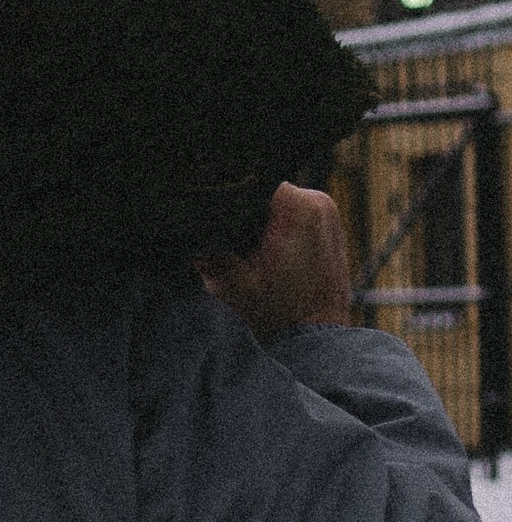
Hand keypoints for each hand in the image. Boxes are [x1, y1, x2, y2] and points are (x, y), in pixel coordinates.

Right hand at [198, 183, 352, 340]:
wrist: (316, 337)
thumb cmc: (278, 312)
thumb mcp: (229, 283)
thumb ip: (208, 253)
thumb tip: (191, 231)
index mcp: (298, 207)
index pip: (251, 184)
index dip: (230, 204)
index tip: (224, 228)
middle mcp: (319, 202)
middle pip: (265, 194)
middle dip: (248, 218)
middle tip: (241, 250)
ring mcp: (329, 214)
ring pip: (279, 205)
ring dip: (264, 226)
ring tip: (260, 257)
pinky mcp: (331, 227)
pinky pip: (296, 217)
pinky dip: (281, 233)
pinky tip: (277, 259)